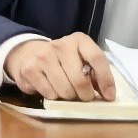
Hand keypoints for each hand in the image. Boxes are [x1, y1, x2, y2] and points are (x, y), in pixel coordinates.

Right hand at [5, 33, 120, 102]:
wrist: (28, 53)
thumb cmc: (62, 60)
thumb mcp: (80, 59)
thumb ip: (95, 73)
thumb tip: (107, 94)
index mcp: (79, 40)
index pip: (97, 59)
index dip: (106, 80)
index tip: (109, 96)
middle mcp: (61, 45)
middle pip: (80, 79)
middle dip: (85, 95)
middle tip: (85, 97)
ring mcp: (44, 57)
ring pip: (65, 90)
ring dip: (69, 97)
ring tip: (67, 91)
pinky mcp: (30, 70)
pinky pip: (50, 94)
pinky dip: (54, 97)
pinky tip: (52, 89)